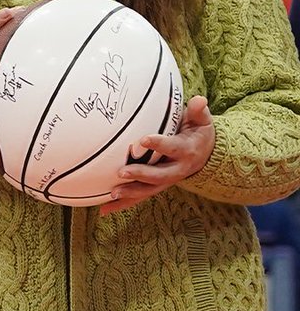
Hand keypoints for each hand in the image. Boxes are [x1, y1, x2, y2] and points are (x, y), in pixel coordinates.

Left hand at [99, 95, 215, 215]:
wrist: (206, 154)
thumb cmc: (198, 132)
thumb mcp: (202, 121)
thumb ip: (198, 111)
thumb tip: (199, 100)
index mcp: (185, 151)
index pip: (172, 148)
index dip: (159, 144)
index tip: (144, 139)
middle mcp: (176, 169)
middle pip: (158, 175)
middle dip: (140, 174)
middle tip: (122, 172)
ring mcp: (166, 180)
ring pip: (148, 190)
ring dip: (130, 193)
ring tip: (112, 194)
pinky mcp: (156, 187)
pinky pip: (139, 197)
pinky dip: (123, 204)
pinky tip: (104, 210)